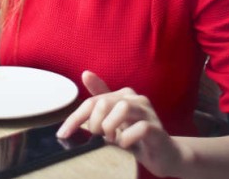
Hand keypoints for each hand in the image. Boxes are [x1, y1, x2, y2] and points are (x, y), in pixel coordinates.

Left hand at [58, 71, 181, 177]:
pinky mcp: (157, 129)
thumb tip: (85, 73)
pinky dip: (127, 139)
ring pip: (122, 108)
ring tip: (110, 139)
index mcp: (123, 95)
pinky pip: (141, 128)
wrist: (166, 154)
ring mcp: (148, 113)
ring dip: (109, 127)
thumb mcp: (114, 119)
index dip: (74, 118)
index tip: (63, 134)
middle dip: (93, 123)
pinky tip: (125, 145)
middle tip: (97, 137)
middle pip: (103, 103)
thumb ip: (101, 99)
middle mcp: (136, 99)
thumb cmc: (138, 136)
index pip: (91, 101)